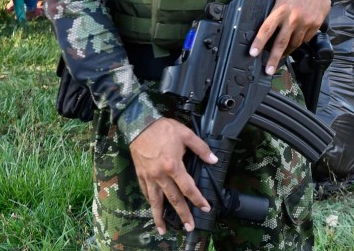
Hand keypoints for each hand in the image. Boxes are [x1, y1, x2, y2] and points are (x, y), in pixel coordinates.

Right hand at [130, 117, 217, 234]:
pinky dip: (150, 201)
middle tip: (189, 227)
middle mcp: (161, 175)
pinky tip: (153, 207)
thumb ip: (201, 148)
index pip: (188, 188)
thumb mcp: (186, 134)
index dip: (198, 199)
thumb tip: (214, 160)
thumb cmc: (163, 128)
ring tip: (163, 229)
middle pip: (173, 199)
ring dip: (159, 217)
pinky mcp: (141, 175)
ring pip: (156, 201)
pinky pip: (146, 192)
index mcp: (173, 166)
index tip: (205, 208)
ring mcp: (149, 176)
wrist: (139, 124)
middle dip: (182, 214)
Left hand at [250, 0, 330, 73]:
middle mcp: (293, 17)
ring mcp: (306, 22)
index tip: (253, 53)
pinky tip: (297, 38)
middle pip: (281, 43)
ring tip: (282, 54)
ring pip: (294, 43)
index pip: (266, 29)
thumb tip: (266, 26)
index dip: (259, 43)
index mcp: (281, 9)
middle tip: (268, 70)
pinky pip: (305, 39)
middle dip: (273, 59)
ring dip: (287, 50)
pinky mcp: (315, 25)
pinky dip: (300, 40)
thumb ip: (274, 10)